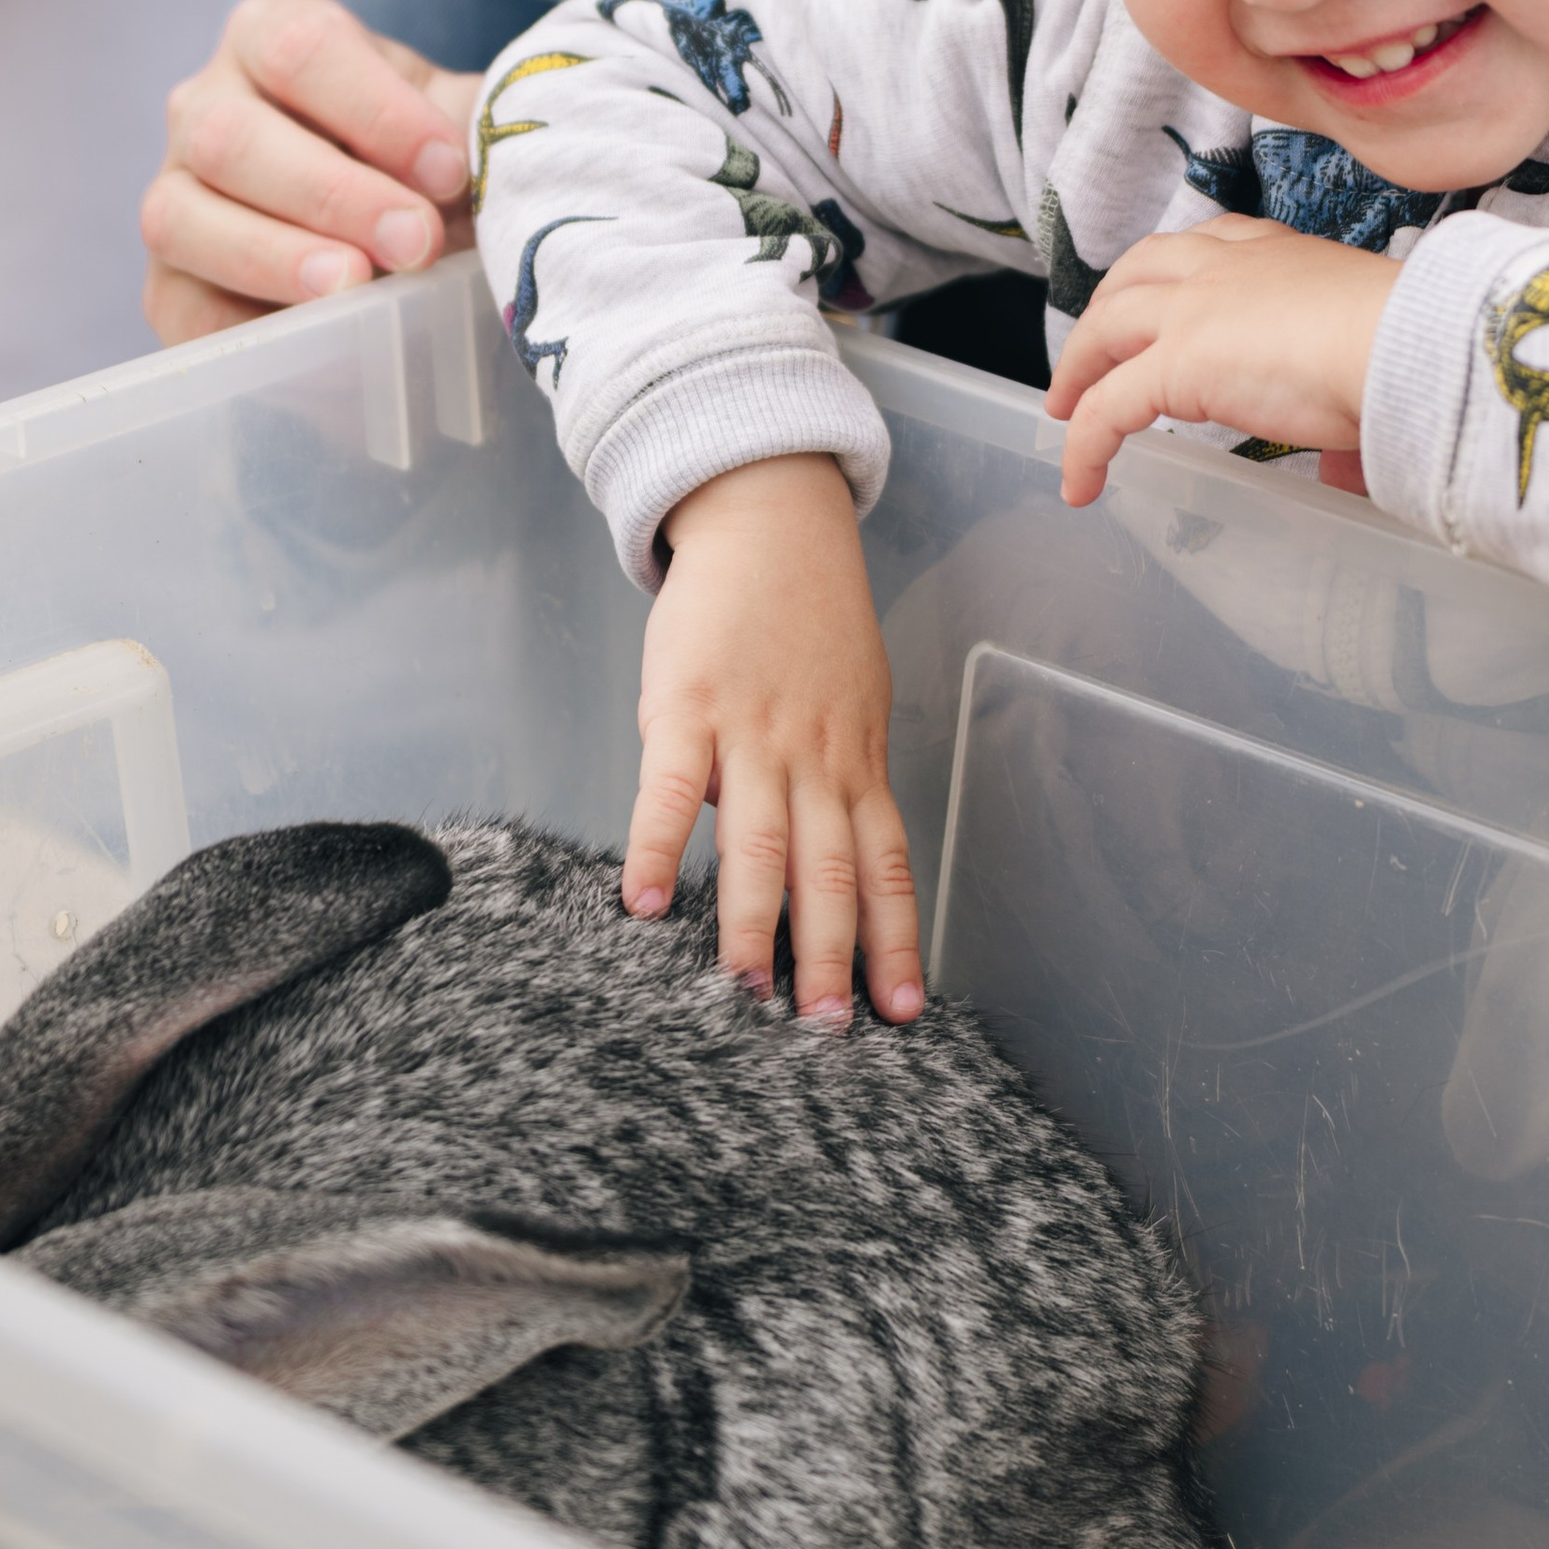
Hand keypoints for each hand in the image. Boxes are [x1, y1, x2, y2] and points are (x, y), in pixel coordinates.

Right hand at [141, 0, 477, 342]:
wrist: (398, 237)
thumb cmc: (423, 162)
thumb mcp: (453, 124)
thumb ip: (473, 126)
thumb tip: (500, 146)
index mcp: (270, 37)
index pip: (301, 50)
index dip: (376, 112)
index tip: (449, 171)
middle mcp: (204, 105)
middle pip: (232, 137)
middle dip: (332, 194)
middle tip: (416, 241)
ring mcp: (174, 195)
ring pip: (182, 219)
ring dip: (275, 257)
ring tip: (355, 287)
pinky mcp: (170, 285)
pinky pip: (183, 311)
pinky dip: (249, 331)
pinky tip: (322, 346)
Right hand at [637, 457, 921, 1024]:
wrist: (770, 521)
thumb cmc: (808, 618)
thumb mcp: (850, 699)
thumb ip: (837, 776)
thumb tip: (817, 857)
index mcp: (855, 759)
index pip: (884, 864)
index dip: (895, 939)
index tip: (903, 1009)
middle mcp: (813, 755)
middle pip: (830, 867)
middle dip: (832, 953)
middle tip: (827, 1028)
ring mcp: (751, 731)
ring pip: (760, 840)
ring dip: (753, 920)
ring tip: (743, 990)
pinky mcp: (687, 706)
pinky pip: (670, 788)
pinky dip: (659, 847)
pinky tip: (645, 903)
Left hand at [1041, 219, 1396, 507]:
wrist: (1407, 345)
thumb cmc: (1410, 349)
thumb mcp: (1367, 356)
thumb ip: (1344, 410)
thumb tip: (1349, 471)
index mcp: (1278, 252)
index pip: (1207, 242)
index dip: (1172, 270)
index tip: (1162, 293)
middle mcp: (1226, 267)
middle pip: (1138, 272)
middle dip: (1107, 308)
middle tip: (1092, 351)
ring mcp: (1193, 311)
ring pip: (1106, 328)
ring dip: (1078, 366)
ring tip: (1063, 408)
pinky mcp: (1174, 364)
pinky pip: (1105, 409)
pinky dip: (1083, 444)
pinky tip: (1079, 482)